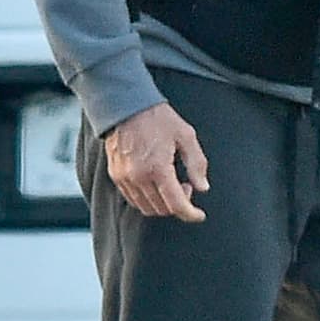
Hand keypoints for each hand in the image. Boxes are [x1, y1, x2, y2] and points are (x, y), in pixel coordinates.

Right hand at [104, 102, 208, 222]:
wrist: (125, 105)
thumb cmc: (158, 118)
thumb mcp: (186, 136)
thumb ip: (197, 164)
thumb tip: (203, 188)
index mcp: (158, 169)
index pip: (176, 205)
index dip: (191, 214)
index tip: (199, 215)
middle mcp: (139, 178)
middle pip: (162, 209)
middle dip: (178, 204)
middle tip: (186, 185)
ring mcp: (125, 178)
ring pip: (146, 208)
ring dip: (163, 203)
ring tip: (172, 183)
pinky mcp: (116, 176)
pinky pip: (133, 199)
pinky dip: (148, 199)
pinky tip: (156, 183)